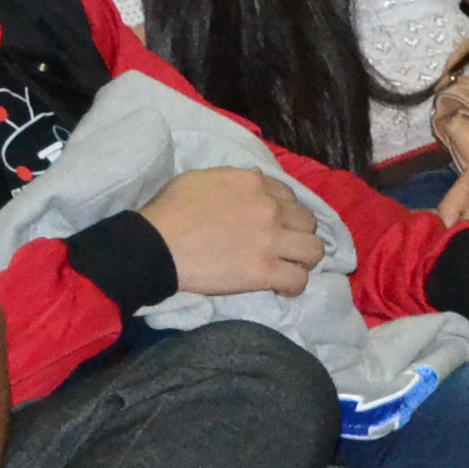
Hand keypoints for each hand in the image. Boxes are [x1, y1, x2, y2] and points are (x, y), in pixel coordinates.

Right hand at [144, 167, 324, 297]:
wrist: (155, 245)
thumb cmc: (170, 210)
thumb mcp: (202, 179)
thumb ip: (234, 178)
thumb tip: (255, 178)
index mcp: (254, 183)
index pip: (289, 196)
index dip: (284, 212)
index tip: (274, 225)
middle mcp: (269, 208)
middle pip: (308, 222)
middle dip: (298, 234)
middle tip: (284, 248)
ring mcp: (270, 241)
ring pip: (314, 251)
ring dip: (304, 260)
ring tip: (289, 268)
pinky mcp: (264, 272)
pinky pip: (299, 281)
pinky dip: (293, 287)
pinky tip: (281, 289)